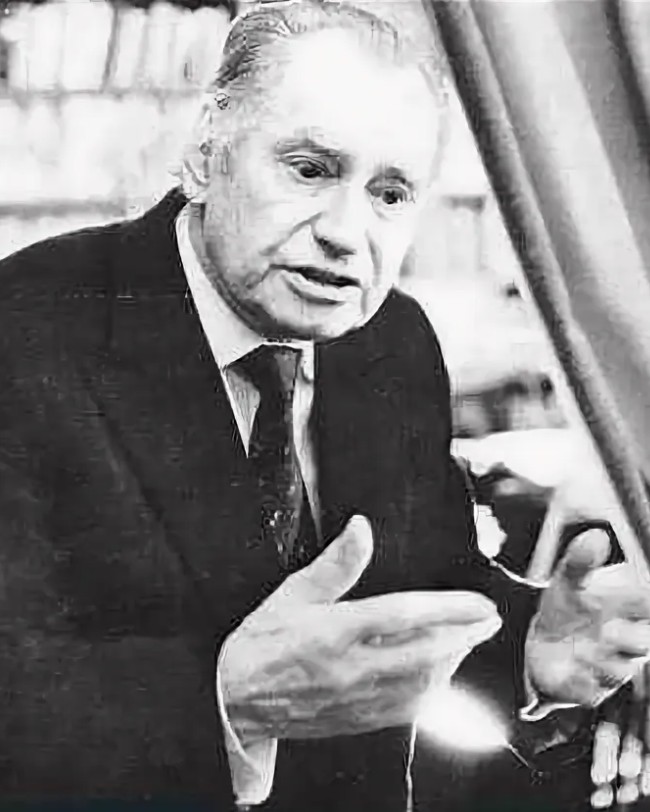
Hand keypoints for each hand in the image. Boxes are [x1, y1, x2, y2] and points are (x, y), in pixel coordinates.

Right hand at [219, 515, 501, 743]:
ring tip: (469, 640)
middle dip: (466, 635)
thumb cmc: (262, 643)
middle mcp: (351, 669)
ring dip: (454, 661)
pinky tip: (440, 675)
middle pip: (426, 654)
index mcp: (334, 632)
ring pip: (423, 685)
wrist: (236, 701)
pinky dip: (434, 691)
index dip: (447, 607)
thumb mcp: (292, 593)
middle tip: (490, 619)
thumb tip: (361, 528)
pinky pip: (409, 710)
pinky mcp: (359, 721)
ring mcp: (358, 700)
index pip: (403, 616)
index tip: (477, 600)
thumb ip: (334, 563)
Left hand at [526, 529, 649, 706]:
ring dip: (607, 663)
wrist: (536, 639)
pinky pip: (592, 692)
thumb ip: (581, 560)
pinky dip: (584, 684)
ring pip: (621, 670)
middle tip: (610, 629)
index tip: (639, 597)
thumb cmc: (567, 607)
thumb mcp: (569, 579)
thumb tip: (595, 536)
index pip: (647, 606)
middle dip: (633, 638)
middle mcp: (624, 641)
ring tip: (585, 650)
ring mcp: (608, 666)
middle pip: (644, 643)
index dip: (644, 603)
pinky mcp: (586, 688)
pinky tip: (574, 671)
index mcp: (627, 611)